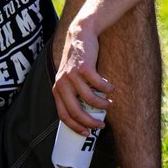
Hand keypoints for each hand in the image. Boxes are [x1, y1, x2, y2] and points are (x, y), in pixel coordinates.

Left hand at [53, 19, 113, 134]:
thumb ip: (73, 93)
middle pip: (75, 110)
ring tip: (109, 103)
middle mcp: (62, 83)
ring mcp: (72, 75)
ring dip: (102, 104)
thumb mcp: (69, 77)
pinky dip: (107, 89)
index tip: (87, 133)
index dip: (75, 126)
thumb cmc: (78, 60)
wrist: (81, 34)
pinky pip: (99, 85)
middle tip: (101, 125)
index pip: (63, 114)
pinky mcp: (84, 67)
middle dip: (89, 121)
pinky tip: (111, 88)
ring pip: (89, 99)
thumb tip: (86, 115)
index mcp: (57, 89)